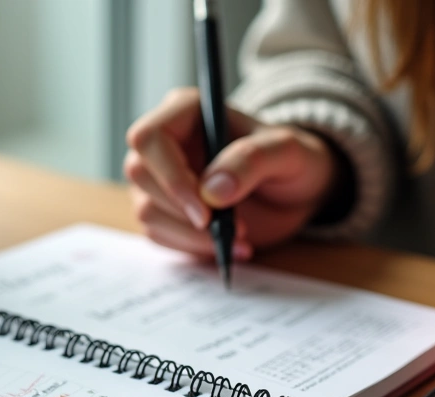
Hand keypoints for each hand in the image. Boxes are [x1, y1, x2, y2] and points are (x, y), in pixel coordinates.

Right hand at [124, 87, 336, 259]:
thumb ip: (253, 160)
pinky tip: (229, 246)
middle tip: (228, 227)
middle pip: (140, 175)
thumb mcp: (287, 152)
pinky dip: (193, 247)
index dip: (170, 175)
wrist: (294, 192)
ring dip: (190, 235)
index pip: (149, 137)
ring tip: (238, 238)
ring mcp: (159, 178)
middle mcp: (164, 143)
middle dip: (182, 210)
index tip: (205, 210)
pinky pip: (158, 234)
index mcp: (186, 111)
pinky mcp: (164, 210)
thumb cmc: (291, 159)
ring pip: (146, 210)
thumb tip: (212, 191)